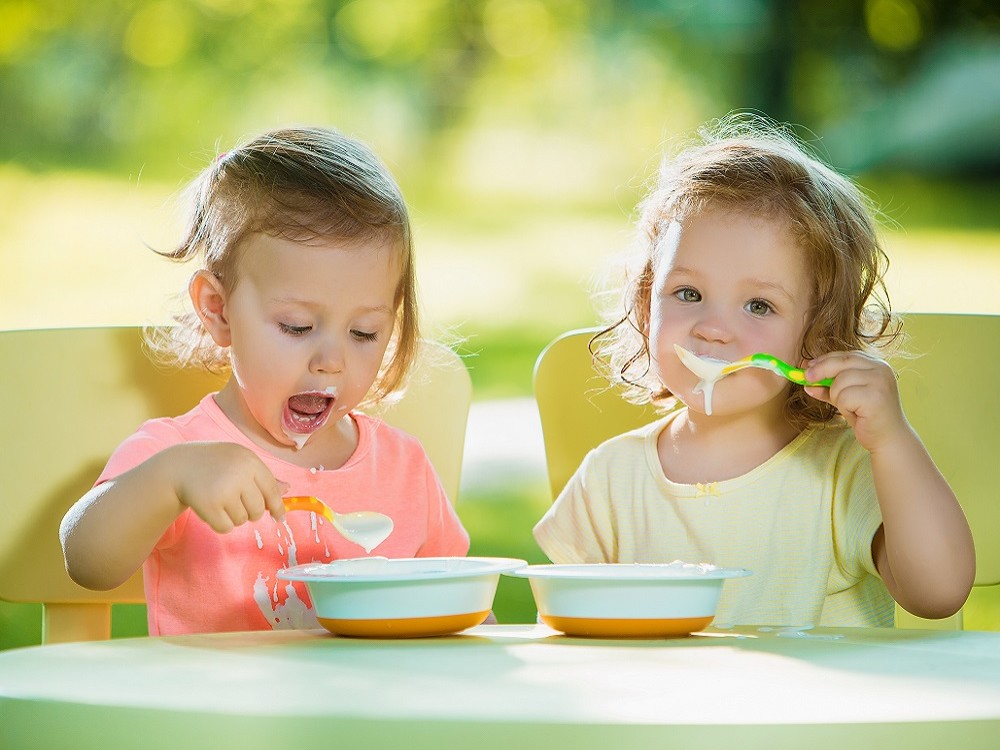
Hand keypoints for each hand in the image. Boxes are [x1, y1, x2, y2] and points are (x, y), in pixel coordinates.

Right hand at [161, 442, 287, 532]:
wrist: (180, 465)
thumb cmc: (216, 463)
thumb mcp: (241, 461)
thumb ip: (263, 476)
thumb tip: (287, 490)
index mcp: (250, 461)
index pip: (271, 490)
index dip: (278, 507)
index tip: (280, 518)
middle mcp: (239, 475)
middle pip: (258, 509)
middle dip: (251, 511)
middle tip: (236, 501)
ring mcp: (224, 491)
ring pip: (242, 520)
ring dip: (234, 516)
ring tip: (220, 499)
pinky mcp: (209, 506)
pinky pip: (226, 527)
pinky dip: (220, 523)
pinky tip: (211, 508)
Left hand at [803, 351, 908, 452]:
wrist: (888, 439)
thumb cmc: (867, 417)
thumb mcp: (845, 398)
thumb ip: (828, 388)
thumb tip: (806, 381)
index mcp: (876, 364)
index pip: (845, 356)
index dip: (823, 360)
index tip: (807, 366)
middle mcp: (880, 369)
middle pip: (841, 362)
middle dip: (820, 370)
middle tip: (806, 379)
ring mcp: (880, 381)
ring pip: (839, 381)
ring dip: (837, 398)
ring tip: (850, 409)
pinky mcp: (875, 396)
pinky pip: (844, 397)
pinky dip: (844, 408)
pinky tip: (856, 415)